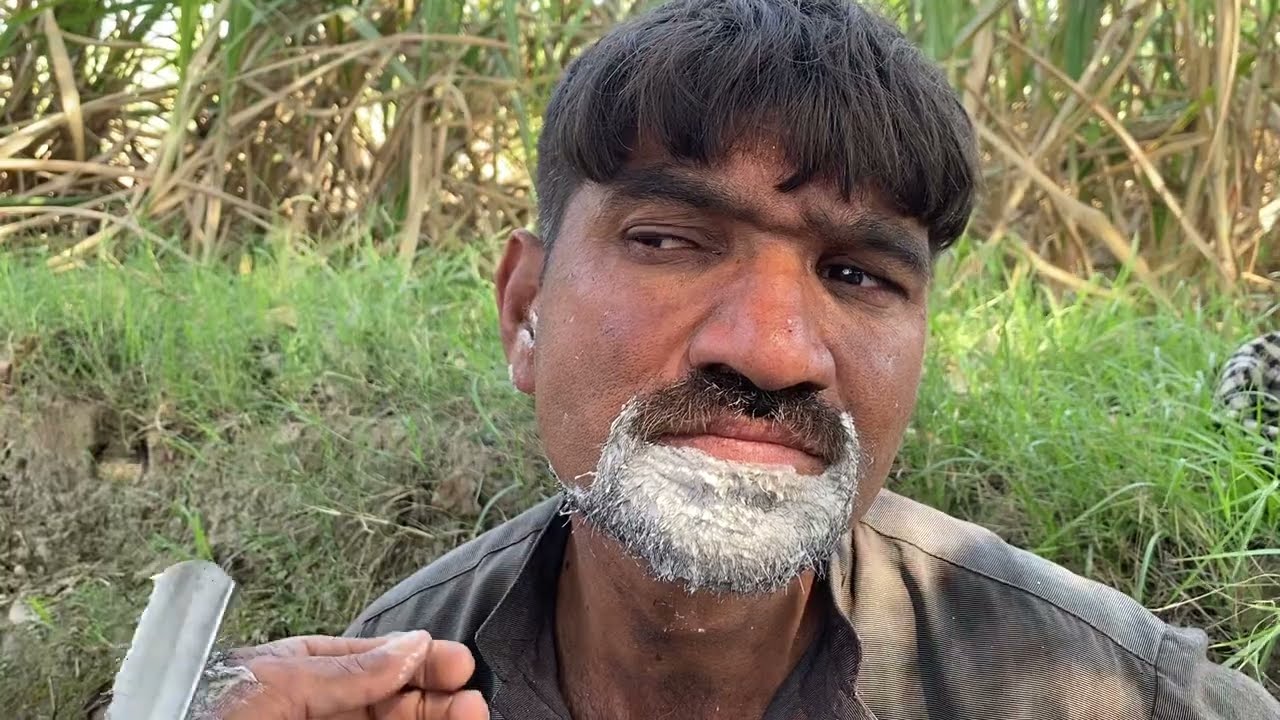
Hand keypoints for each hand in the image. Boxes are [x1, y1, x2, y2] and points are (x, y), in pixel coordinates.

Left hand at [202, 631, 488, 719]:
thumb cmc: (201, 713)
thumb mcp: (273, 684)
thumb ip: (345, 670)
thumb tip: (410, 645)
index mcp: (296, 673)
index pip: (370, 661)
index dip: (417, 660)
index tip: (456, 663)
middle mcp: (314, 711)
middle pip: (389, 703)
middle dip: (433, 698)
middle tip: (471, 700)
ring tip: (471, 716)